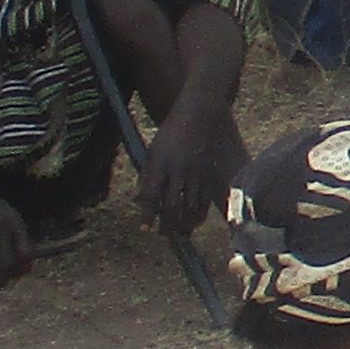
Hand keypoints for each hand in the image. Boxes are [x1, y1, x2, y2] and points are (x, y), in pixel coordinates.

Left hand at [146, 108, 248, 241]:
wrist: (200, 114)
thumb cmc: (172, 132)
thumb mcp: (153, 150)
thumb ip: (147, 175)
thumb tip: (140, 200)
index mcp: (160, 162)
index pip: (151, 195)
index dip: (147, 214)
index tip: (145, 228)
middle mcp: (178, 169)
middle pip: (171, 205)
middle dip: (166, 225)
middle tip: (163, 235)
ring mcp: (196, 172)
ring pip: (190, 206)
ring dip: (184, 224)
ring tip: (179, 233)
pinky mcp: (209, 173)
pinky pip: (205, 200)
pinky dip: (199, 215)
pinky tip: (194, 222)